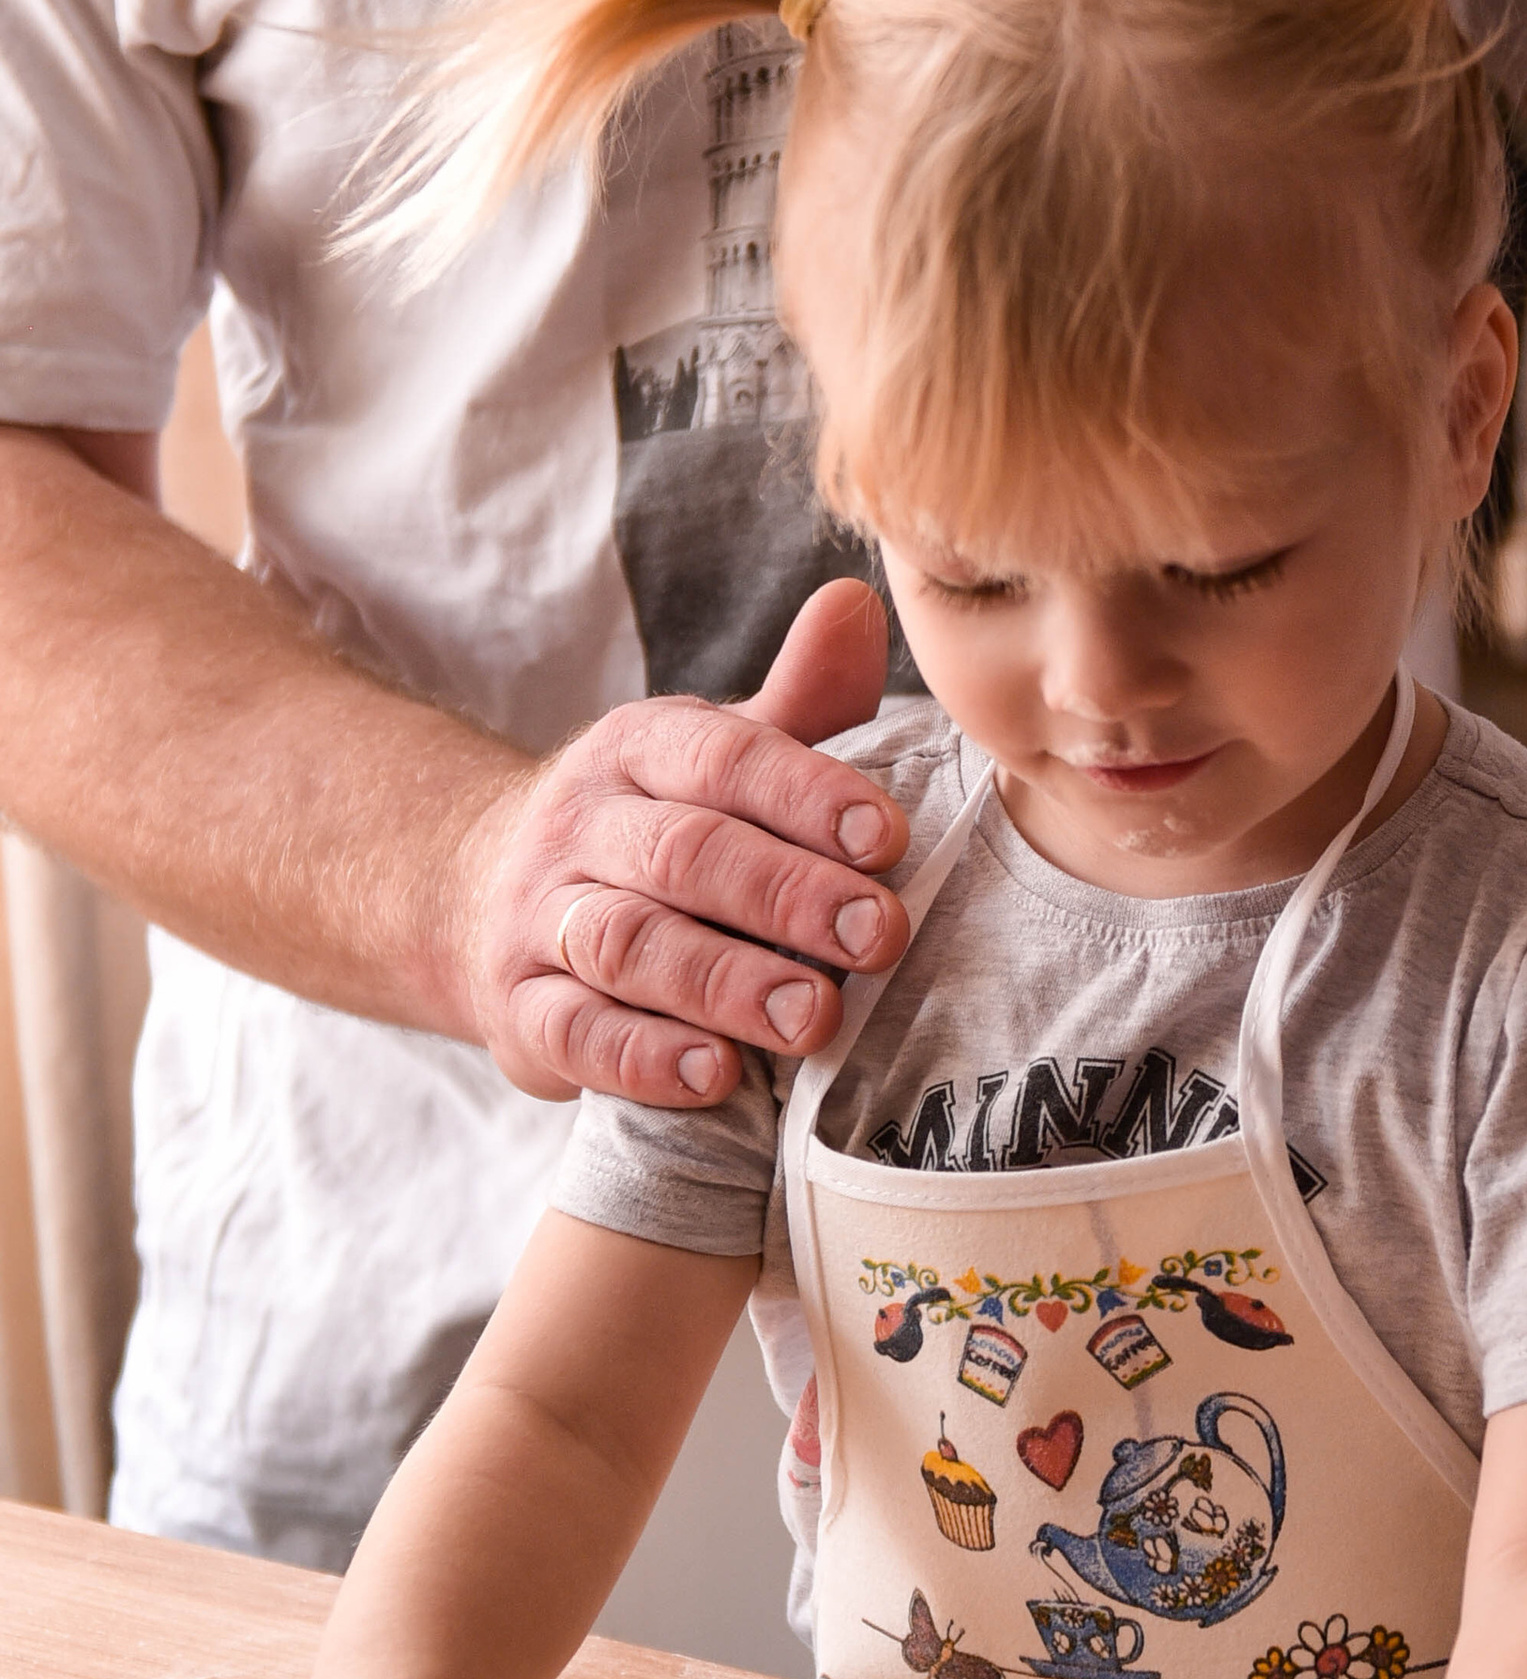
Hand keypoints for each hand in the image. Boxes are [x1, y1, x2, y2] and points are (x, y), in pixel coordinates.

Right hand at [453, 578, 912, 1109]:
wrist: (486, 899)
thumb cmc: (656, 827)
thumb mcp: (719, 755)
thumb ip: (798, 700)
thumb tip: (858, 603)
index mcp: (640, 749)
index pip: (723, 757)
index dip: (807, 794)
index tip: (889, 837)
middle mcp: (582, 824)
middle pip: (683, 852)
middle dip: (787, 895)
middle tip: (880, 938)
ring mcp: (540, 919)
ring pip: (628, 944)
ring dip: (726, 982)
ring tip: (813, 1017)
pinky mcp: (520, 1010)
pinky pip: (574, 1032)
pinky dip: (644, 1058)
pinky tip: (715, 1076)